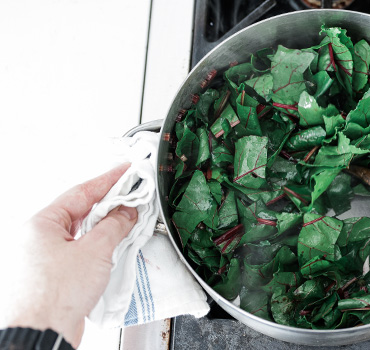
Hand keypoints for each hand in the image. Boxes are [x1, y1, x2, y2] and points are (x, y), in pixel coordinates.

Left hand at [0, 164, 136, 347]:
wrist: (42, 333)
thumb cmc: (53, 296)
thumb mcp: (94, 251)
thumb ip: (114, 226)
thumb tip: (126, 213)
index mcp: (41, 224)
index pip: (81, 193)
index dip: (108, 180)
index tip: (126, 172)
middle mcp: (38, 239)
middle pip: (81, 212)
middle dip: (109, 206)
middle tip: (133, 197)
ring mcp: (45, 259)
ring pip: (82, 234)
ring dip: (106, 229)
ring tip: (128, 224)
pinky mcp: (55, 277)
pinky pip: (81, 253)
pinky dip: (99, 249)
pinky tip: (113, 250)